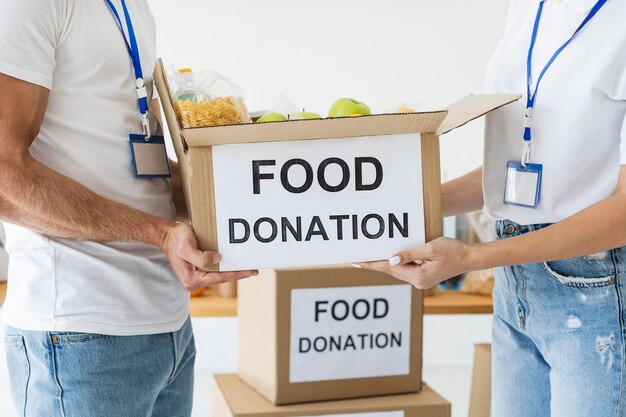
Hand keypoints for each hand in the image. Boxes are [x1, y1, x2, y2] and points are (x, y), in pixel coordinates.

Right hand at [161, 223, 257, 291]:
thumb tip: (217, 259)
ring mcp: (197, 278)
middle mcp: (194, 282)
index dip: (237, 274)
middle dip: (238, 274)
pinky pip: (216, 270)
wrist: (167, 236)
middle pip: (222, 278)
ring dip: (233, 270)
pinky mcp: (199, 272)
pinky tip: (236, 263)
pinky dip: (226, 267)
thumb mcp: (186, 247)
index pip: (220, 278)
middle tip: (255, 270)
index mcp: (192, 279)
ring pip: (220, 275)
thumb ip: (200, 257)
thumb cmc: (176, 240)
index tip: (251, 271)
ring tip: (249, 267)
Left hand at [356, 237, 475, 288]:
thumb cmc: (453, 250)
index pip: (389, 269)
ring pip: (399, 270)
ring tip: (370, 256)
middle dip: (376, 263)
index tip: (356, 262)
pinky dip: (398, 263)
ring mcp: (421, 281)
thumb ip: (409, 254)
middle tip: (358, 257)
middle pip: (392, 271)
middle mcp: (418, 282)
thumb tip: (390, 260)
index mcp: (418, 276)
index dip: (372, 264)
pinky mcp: (424, 277)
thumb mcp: (430, 248)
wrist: (470, 258)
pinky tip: (390, 257)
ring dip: (387, 263)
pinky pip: (406, 269)